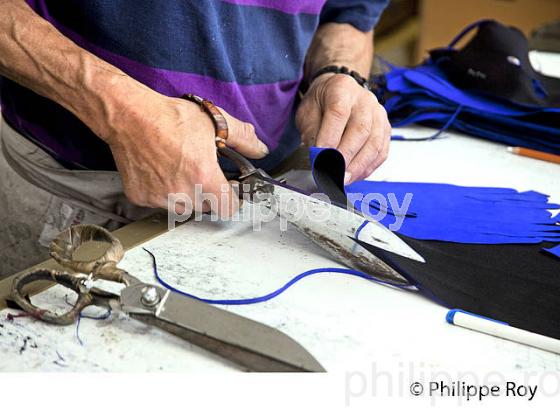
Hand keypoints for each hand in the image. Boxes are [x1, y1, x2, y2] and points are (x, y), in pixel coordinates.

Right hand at [104, 90, 268, 216]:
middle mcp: (181, 192)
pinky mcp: (141, 197)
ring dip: (186, 194)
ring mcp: (159, 197)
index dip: (232, 199)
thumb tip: (260, 149)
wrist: (129, 115)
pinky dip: (163, 191)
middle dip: (208, 192)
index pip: (228, 208)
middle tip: (202, 171)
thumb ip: (243, 138)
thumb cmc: (168, 117)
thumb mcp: (213, 123)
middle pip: (205, 207)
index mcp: (203, 177)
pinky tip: (162, 169)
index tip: (230, 190)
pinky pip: (159, 202)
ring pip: (182, 206)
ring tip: (181, 168)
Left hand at [296, 73, 390, 183]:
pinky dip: (368, 167)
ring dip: (358, 166)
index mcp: (342, 89)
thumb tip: (317, 156)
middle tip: (334, 174)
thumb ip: (312, 132)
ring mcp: (379, 115)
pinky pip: (381, 152)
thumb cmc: (323, 102)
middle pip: (361, 130)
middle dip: (346, 156)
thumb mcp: (308, 112)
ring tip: (344, 179)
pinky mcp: (386, 129)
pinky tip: (355, 175)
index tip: (321, 157)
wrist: (340, 93)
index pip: (338, 113)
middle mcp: (365, 100)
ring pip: (374, 143)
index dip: (330, 137)